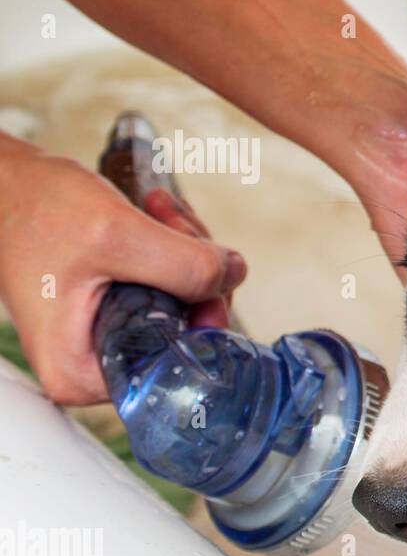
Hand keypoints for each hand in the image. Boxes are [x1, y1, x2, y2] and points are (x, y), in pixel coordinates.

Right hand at [0, 136, 245, 404]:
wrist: (7, 181)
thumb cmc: (36, 209)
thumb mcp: (116, 236)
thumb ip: (185, 265)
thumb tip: (234, 275)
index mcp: (84, 374)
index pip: (178, 364)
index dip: (205, 315)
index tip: (209, 271)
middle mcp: (96, 366)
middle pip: (188, 330)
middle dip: (197, 271)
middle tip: (178, 225)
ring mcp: (108, 335)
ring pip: (185, 302)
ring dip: (187, 249)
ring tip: (161, 210)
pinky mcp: (118, 307)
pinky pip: (169, 284)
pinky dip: (172, 245)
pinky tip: (159, 212)